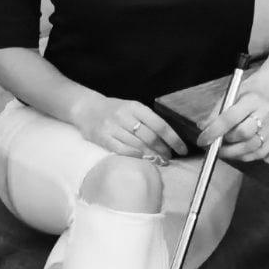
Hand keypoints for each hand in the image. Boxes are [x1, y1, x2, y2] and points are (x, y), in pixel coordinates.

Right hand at [71, 95, 187, 160]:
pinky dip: (134, 156)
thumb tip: (167, 140)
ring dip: (151, 156)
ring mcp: (113, 126)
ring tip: (158, 162)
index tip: (183, 150)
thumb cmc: (113, 110)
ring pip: (138, 145)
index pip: (160, 124)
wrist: (86, 108)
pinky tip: (141, 160)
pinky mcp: (102, 137)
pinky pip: (122, 150)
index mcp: (135, 107)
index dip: (173, 139)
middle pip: (150, 137)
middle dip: (163, 150)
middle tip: (168, 158)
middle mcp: (125, 115)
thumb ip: (147, 121)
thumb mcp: (131, 108)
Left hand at [196, 76, 268, 161]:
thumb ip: (215, 113)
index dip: (215, 131)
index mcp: (252, 100)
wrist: (266, 96)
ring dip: (232, 152)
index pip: (231, 117)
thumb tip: (203, 128)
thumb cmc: (243, 97)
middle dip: (225, 142)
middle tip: (214, 143)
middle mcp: (265, 113)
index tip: (203, 140)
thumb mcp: (228, 98)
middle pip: (244, 133)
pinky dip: (242, 156)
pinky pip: (258, 154)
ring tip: (221, 149)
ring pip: (251, 147)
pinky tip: (233, 152)